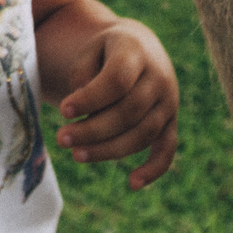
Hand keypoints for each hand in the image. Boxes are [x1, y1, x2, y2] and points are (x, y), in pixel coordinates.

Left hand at [52, 17, 178, 189]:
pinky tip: (132, 183)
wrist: (138, 48)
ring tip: (76, 155)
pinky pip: (167, 149)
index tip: (62, 110)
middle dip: (93, 130)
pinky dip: (154, 169)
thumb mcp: (89, 49)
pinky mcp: (171, 122)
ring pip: (143, 134)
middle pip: (129, 111)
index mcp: (137, 51)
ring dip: (109, 150)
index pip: (117, 80)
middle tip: (62, 139)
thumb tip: (81, 109)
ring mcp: (169, 101)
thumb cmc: (104, 52)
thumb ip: (82, 73)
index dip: (90, 98)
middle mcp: (159, 77)